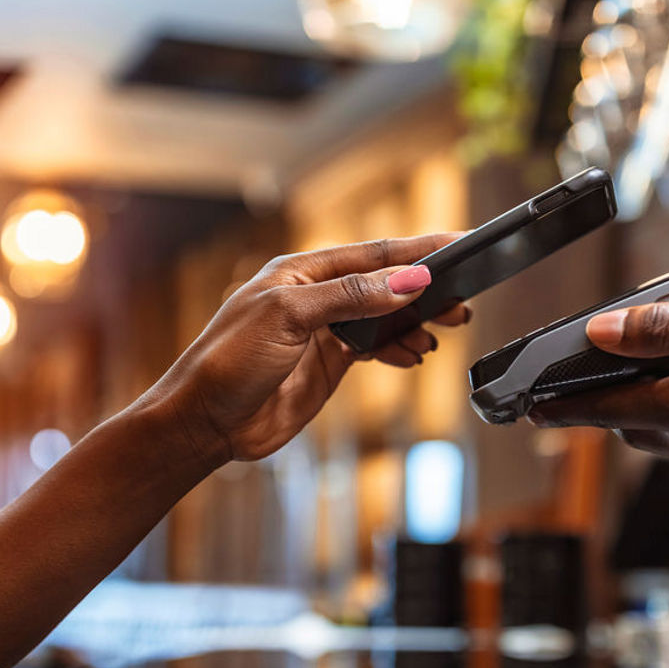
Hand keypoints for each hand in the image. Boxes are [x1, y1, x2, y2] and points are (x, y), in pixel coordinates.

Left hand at [151, 234, 466, 465]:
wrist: (205, 422)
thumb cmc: (228, 362)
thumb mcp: (291, 318)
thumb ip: (351, 297)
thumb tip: (408, 281)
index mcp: (302, 271)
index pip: (373, 255)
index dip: (417, 250)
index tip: (457, 244)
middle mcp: (315, 297)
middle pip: (384, 285)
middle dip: (425, 290)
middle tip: (463, 298)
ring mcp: (323, 332)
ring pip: (383, 318)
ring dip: (416, 323)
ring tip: (446, 328)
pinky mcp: (327, 364)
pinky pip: (374, 348)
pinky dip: (398, 350)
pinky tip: (414, 354)